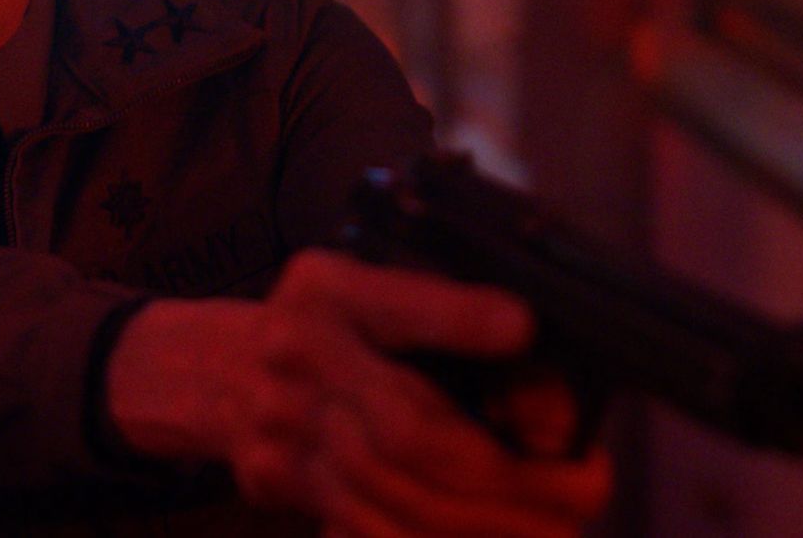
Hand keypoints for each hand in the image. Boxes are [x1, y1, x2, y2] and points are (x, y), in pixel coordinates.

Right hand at [104, 249, 610, 536]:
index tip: (524, 326)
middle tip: (585, 485)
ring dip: (493, 523)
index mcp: (326, 293)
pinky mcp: (283, 488)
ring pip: (401, 498)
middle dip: (512, 472)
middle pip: (412, 432)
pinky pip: (373, 532)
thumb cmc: (323, 326)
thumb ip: (444, 315)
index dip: (457, 318)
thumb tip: (534, 363)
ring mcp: (284, 433)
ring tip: (560, 526)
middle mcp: (296, 358)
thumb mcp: (372, 289)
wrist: (217, 373)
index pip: (394, 303)